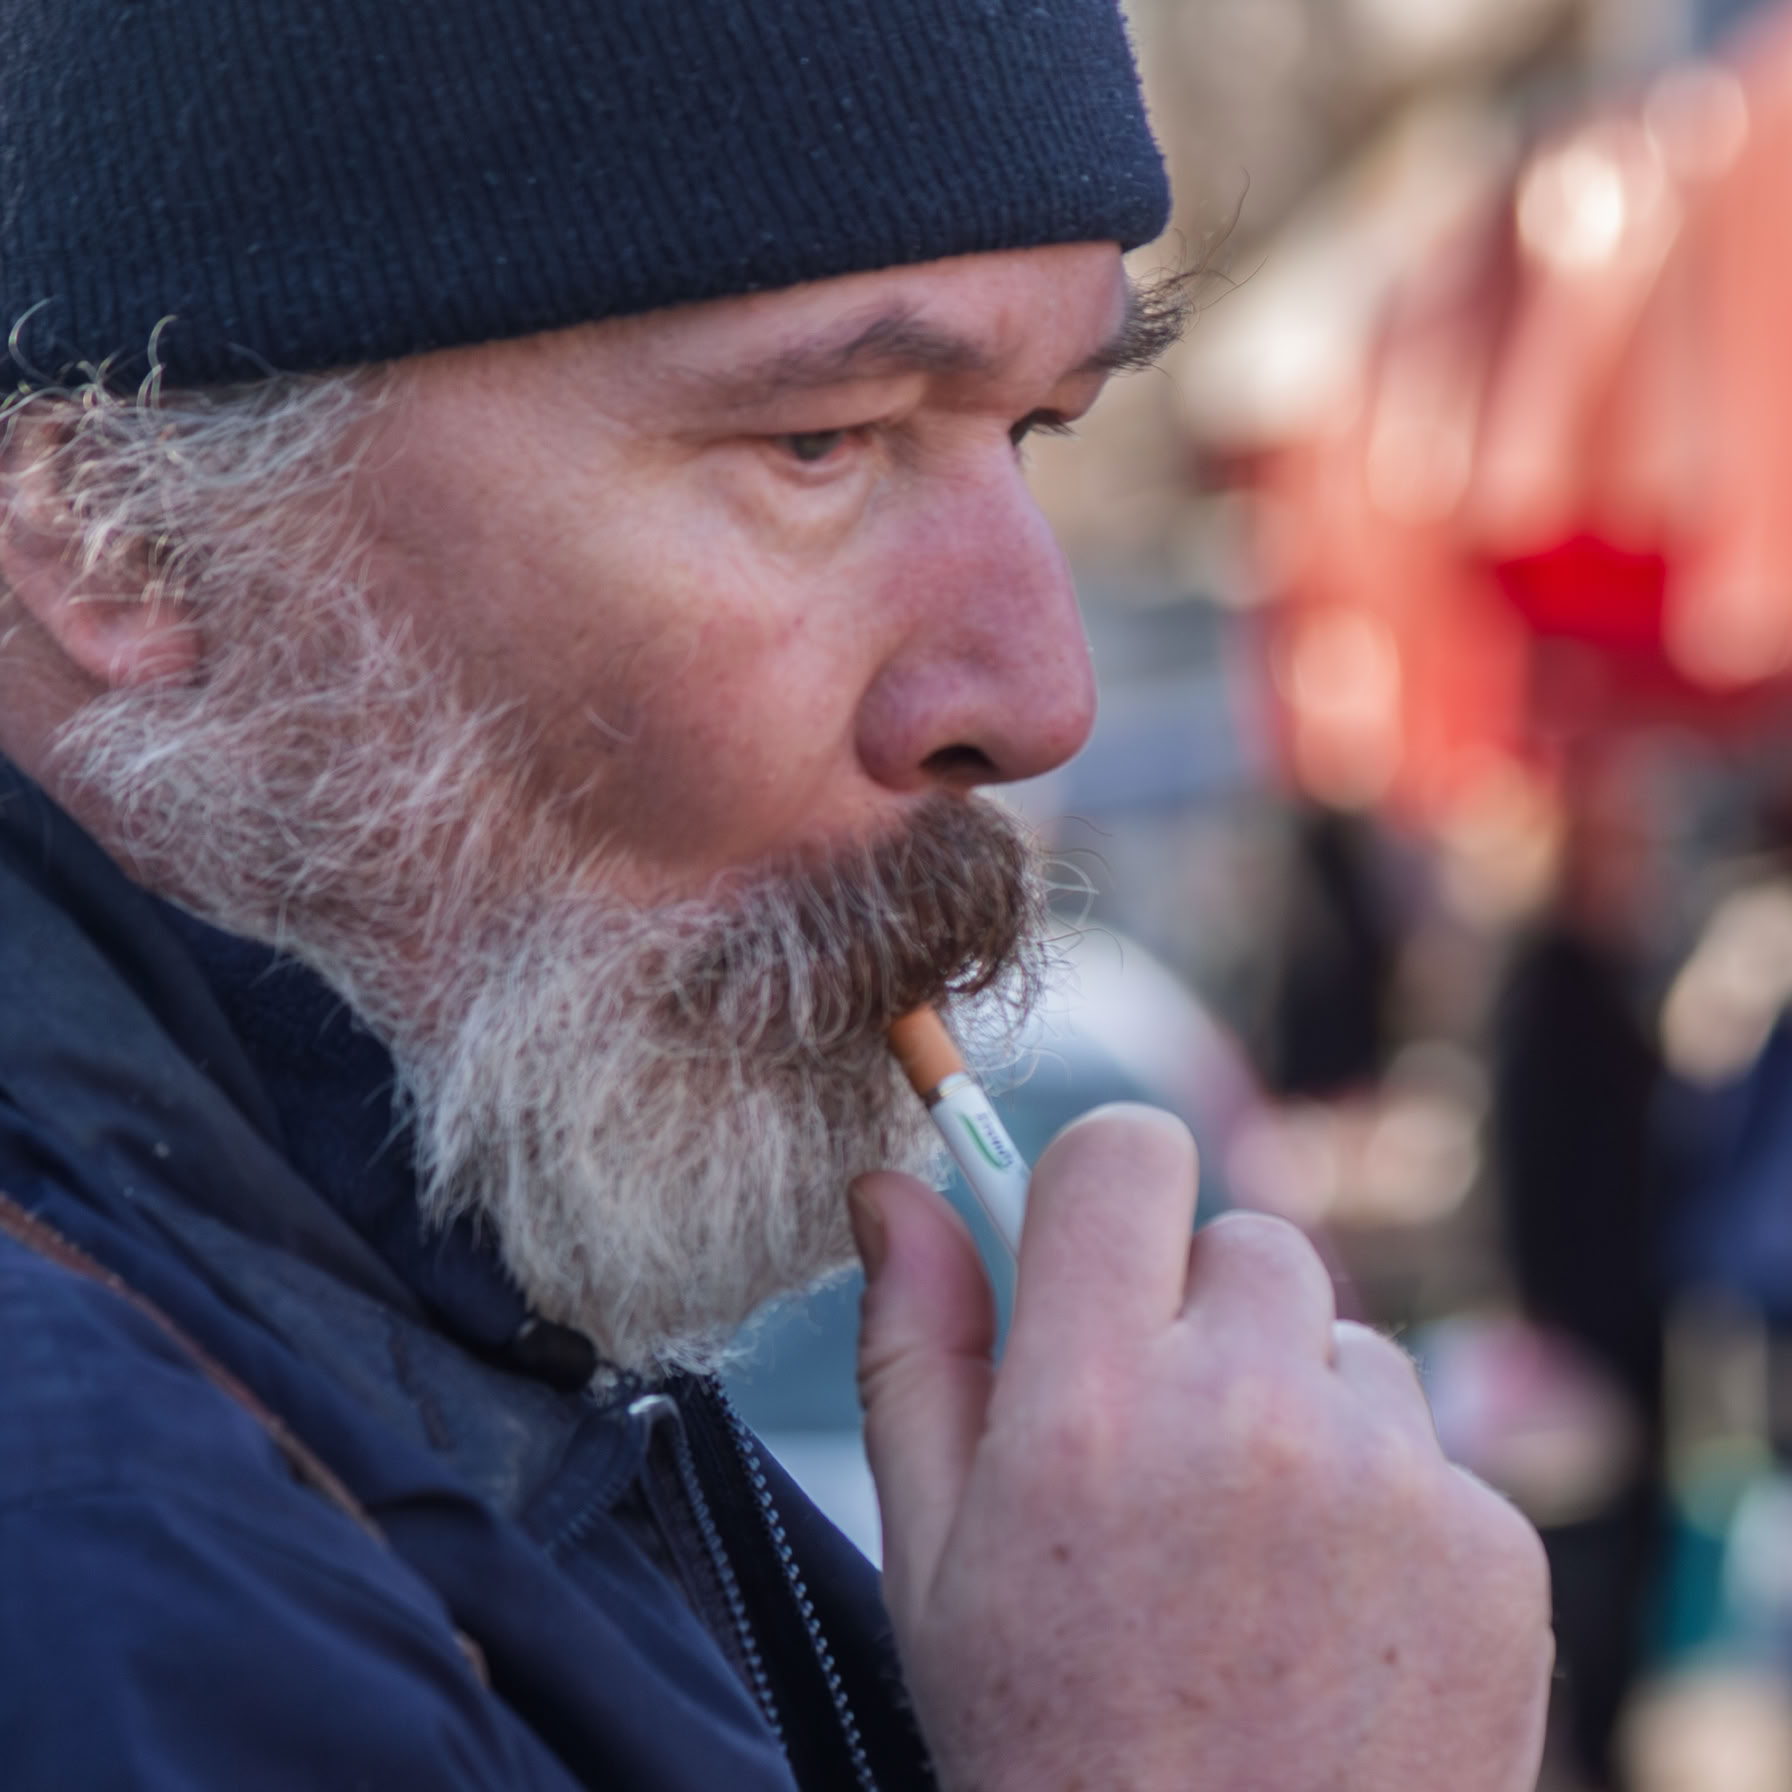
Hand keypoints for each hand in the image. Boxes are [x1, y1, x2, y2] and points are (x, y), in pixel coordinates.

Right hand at [851, 1104, 1551, 1791]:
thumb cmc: (1047, 1746)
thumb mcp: (929, 1558)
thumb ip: (914, 1346)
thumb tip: (894, 1188)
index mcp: (1089, 1406)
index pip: (1125, 1153)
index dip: (1103, 1189)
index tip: (1091, 1255)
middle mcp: (1248, 1417)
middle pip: (1246, 1239)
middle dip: (1202, 1315)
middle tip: (1166, 1449)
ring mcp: (1389, 1481)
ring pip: (1346, 1341)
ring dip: (1298, 1406)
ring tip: (1251, 1556)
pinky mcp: (1494, 1549)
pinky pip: (1430, 1446)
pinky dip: (1385, 1501)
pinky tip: (1336, 1617)